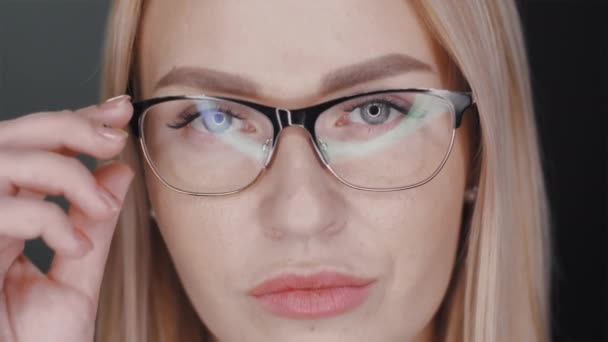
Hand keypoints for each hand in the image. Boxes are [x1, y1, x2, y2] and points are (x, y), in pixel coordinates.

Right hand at [0, 95, 133, 341]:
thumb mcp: (77, 280)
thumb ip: (95, 227)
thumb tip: (119, 172)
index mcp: (10, 217)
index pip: (38, 150)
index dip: (74, 123)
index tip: (117, 112)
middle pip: (10, 137)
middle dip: (66, 126)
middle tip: (114, 137)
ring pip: (1, 161)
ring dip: (60, 170)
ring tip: (98, 203)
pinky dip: (44, 218)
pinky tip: (72, 244)